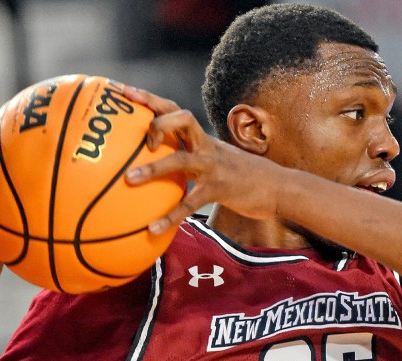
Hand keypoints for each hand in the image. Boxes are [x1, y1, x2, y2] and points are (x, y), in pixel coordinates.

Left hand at [122, 87, 283, 232]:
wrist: (279, 188)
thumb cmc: (245, 176)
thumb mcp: (219, 160)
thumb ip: (194, 158)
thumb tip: (161, 167)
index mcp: (203, 138)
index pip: (174, 109)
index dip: (149, 99)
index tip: (122, 91)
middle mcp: (206, 146)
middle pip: (181, 119)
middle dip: (156, 122)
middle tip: (138, 138)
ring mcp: (213, 166)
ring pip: (181, 159)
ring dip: (154, 168)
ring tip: (129, 180)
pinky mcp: (219, 189)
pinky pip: (190, 203)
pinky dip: (170, 215)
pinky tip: (153, 228)